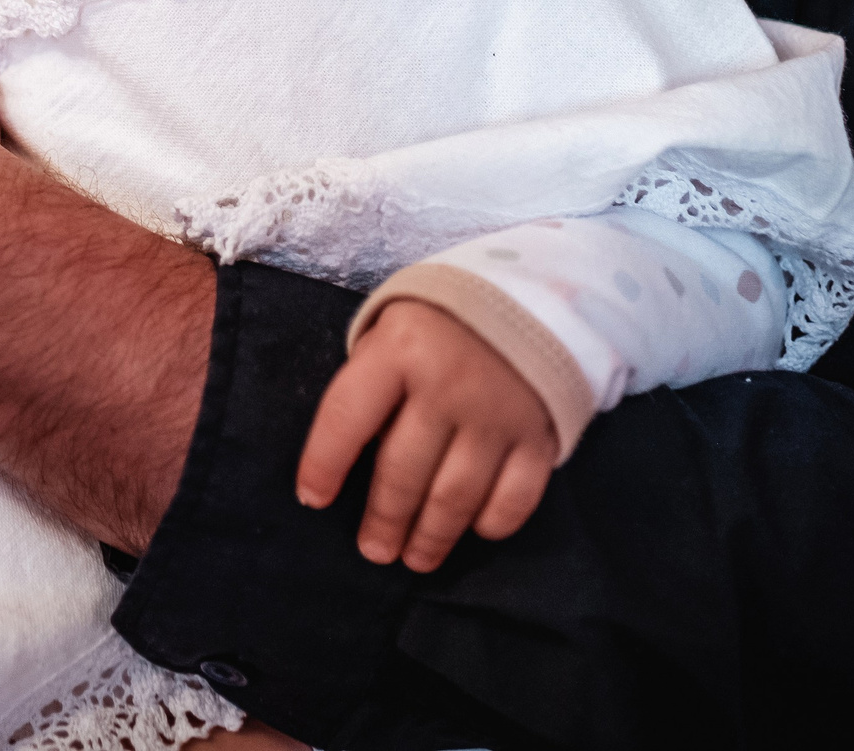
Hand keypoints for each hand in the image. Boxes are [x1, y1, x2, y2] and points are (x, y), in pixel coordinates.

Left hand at [295, 299, 556, 571]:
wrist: (533, 296)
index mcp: (400, 348)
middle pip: (404, 472)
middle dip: (384, 520)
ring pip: (456, 495)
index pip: (347, 416)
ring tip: (415, 558)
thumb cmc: (442, 324)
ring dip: (431, 536)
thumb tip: (353, 459)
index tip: (313, 498)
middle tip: (374, 550)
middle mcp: (448, 383)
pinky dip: (491, 523)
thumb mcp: (392, 330)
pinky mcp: (539, 435)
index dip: (324, 464)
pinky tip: (473, 529)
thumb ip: (372, 383)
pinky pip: (514, 498)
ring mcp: (498, 413)